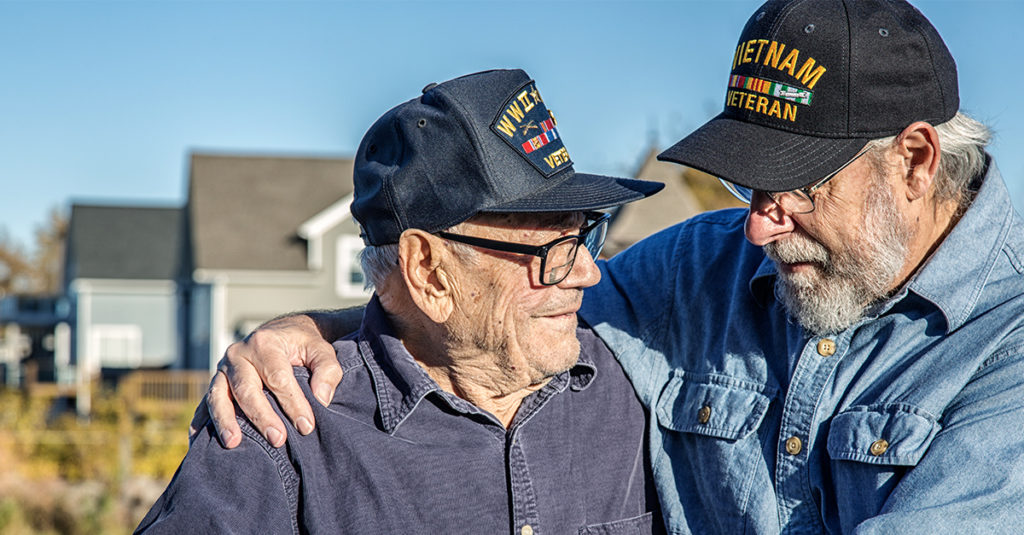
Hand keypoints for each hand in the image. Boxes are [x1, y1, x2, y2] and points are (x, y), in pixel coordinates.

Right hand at [198, 314, 342, 447]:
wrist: (282, 333)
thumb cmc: (303, 345)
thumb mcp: (322, 350)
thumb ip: (327, 370)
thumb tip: (321, 398)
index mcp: (264, 343)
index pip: (278, 378)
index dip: (293, 404)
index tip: (306, 426)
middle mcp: (238, 354)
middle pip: (246, 389)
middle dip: (261, 416)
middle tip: (278, 440)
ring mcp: (223, 369)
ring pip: (219, 396)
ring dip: (224, 421)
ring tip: (233, 444)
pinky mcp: (216, 383)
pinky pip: (204, 403)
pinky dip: (201, 421)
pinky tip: (197, 441)